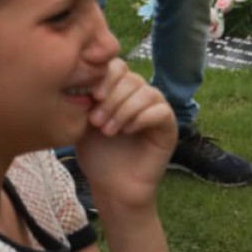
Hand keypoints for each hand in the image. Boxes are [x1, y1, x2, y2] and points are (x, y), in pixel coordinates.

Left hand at [71, 58, 177, 212]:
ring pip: (145, 92)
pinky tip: (127, 131)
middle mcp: (139, 93)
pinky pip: (160, 110)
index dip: (105, 76)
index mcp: (119, 87)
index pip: (117, 65)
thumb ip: (84, 96)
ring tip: (108, 130)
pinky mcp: (169, 125)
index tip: (91, 96)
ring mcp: (156, 108)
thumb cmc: (96, 153)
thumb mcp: (83, 119)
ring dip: (123, 110)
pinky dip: (141, 118)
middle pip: (130, 78)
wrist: (112, 186)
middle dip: (111, 98)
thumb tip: (82, 75)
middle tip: (96, 121)